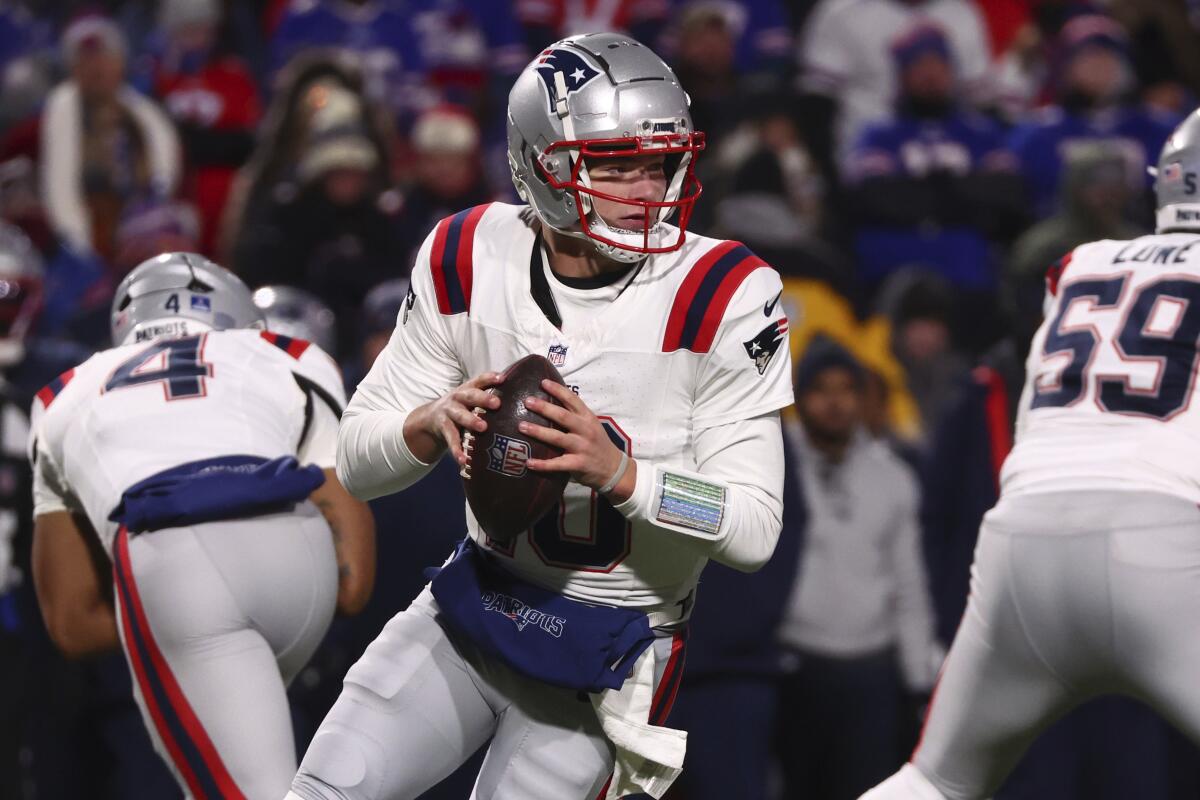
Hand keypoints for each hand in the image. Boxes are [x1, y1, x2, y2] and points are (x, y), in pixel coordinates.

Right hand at [404, 372, 503, 465]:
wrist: (430, 418)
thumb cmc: (461, 406)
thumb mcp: (471, 398)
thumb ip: (488, 395)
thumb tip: (518, 395)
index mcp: (467, 389)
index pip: (479, 381)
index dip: (490, 378)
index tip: (502, 378)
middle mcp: (457, 398)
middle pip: (470, 396)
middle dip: (483, 399)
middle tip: (497, 404)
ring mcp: (449, 412)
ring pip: (460, 416)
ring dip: (471, 421)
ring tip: (482, 427)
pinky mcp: (443, 428)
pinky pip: (451, 439)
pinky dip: (457, 450)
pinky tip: (463, 460)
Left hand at [520, 380, 634, 500]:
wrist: (613, 468)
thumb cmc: (597, 444)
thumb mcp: (591, 425)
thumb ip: (575, 416)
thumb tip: (550, 403)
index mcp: (588, 418)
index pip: (573, 400)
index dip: (558, 390)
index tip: (543, 382)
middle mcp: (585, 430)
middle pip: (562, 416)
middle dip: (544, 408)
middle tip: (527, 401)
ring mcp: (582, 447)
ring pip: (557, 438)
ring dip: (538, 431)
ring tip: (521, 426)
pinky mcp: (578, 464)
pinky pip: (557, 464)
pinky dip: (542, 464)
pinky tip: (528, 462)